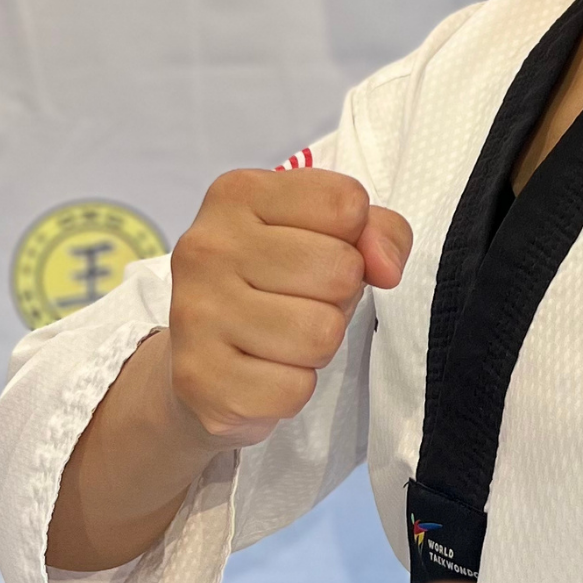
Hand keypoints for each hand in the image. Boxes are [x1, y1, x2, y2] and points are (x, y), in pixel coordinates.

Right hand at [167, 168, 412, 448]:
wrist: (202, 356)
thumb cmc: (280, 279)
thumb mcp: (334, 231)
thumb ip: (379, 230)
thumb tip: (386, 269)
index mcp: (238, 193)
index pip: (346, 204)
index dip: (355, 236)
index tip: (322, 247)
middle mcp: (206, 246)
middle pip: (339, 270)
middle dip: (340, 294)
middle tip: (304, 299)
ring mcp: (195, 313)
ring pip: (322, 334)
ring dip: (320, 344)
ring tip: (286, 335)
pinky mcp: (198, 379)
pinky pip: (294, 390)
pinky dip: (293, 388)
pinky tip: (263, 370)